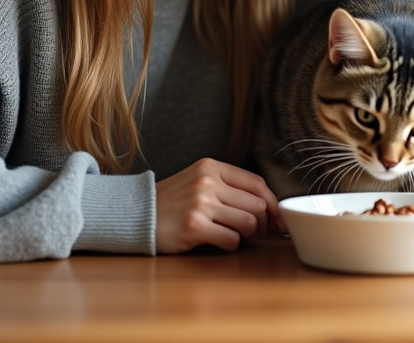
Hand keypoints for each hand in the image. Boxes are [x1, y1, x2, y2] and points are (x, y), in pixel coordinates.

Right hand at [155, 158, 281, 253]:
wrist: (135, 215)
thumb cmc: (172, 202)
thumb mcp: (198, 181)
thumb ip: (229, 187)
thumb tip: (268, 208)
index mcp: (211, 167)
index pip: (257, 183)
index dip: (272, 204)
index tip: (277, 219)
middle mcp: (208, 182)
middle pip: (257, 205)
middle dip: (262, 224)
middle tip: (255, 233)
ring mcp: (201, 203)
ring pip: (248, 223)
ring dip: (247, 236)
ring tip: (234, 236)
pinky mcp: (194, 226)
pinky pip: (231, 240)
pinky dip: (230, 245)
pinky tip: (217, 242)